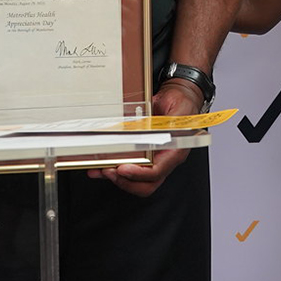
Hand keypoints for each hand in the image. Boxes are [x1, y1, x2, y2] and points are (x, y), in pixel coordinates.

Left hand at [88, 77, 203, 196]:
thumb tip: (148, 128)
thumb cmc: (181, 103)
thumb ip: (165, 120)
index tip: (122, 169)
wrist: (180, 96)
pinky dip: (113, 170)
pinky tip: (100, 166)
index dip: (139, 174)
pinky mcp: (145, 156)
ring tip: (99, 170)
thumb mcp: (177, 108)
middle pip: (146, 184)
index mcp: (175, 151)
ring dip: (116, 178)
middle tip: (108, 171)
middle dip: (125, 182)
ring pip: (136, 181)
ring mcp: (154, 160)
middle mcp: (165, 159)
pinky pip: (129, 170)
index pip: (157, 172)